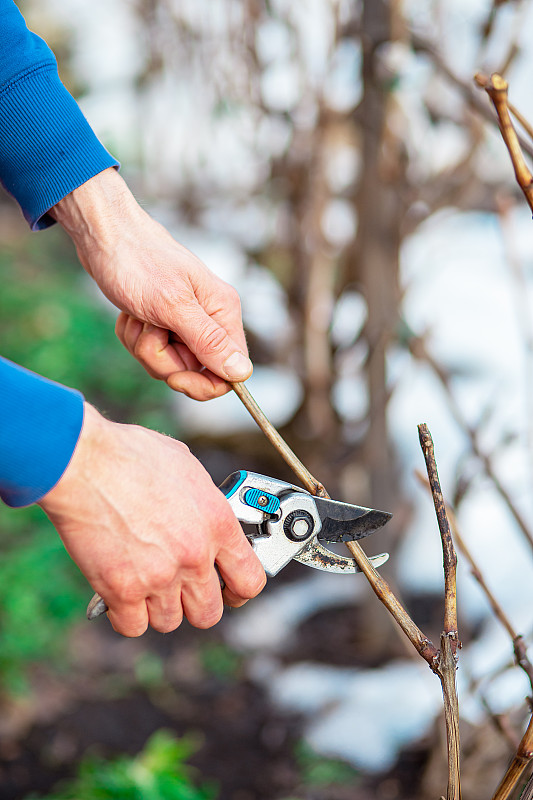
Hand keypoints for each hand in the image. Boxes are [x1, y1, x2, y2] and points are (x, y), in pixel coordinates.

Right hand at [38, 404, 265, 636]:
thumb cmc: (130, 455)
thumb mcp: (186, 467)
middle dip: (194, 603)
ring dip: (158, 607)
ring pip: (170, 621)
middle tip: (179, 588)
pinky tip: (121, 593)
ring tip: (145, 582)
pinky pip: (133, 626)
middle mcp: (194, 555)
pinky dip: (126, 615)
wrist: (84, 462)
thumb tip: (203, 514)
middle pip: (209, 613)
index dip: (238, 591)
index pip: (249, 581)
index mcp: (217, 523)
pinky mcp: (121, 590)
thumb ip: (202, 501)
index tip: (229, 589)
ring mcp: (159, 576)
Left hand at [50, 169, 252, 400]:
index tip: (174, 378)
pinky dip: (134, 336)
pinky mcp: (163, 321)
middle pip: (194, 371)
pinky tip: (130, 315)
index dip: (202, 384)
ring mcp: (185, 321)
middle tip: (148, 330)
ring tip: (137, 316)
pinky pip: (150, 350)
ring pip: (168, 363)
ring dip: (143, 345)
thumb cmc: (139, 261)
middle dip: (162, 359)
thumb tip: (242, 373)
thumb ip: (209, 342)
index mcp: (222, 313)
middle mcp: (209, 319)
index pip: (229, 373)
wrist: (105, 235)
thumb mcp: (173, 306)